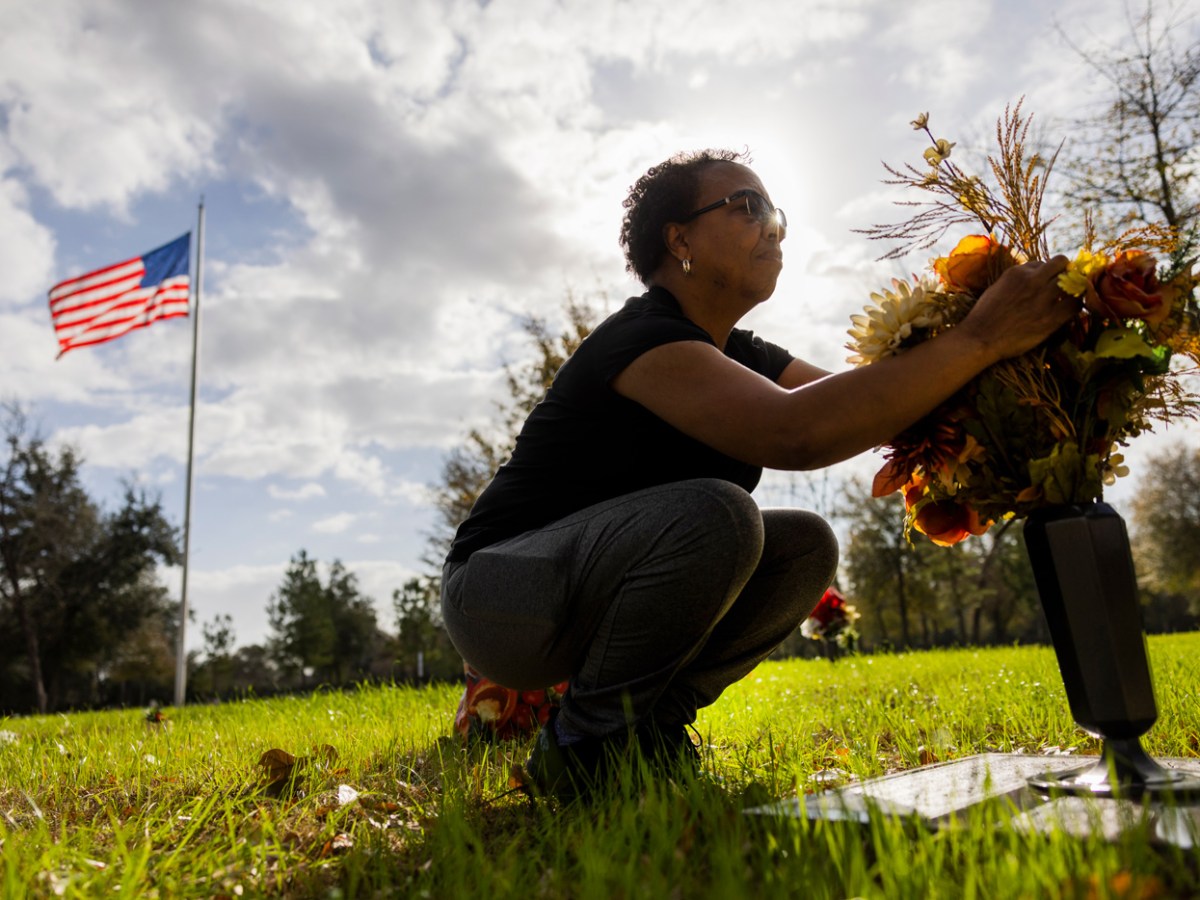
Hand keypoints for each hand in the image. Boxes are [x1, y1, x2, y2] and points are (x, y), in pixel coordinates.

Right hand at [959, 256, 1077, 360]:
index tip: (1045, 282)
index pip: (1042, 263)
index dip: (1045, 272)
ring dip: (1071, 288)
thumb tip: (1031, 277)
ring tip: (1067, 297)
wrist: (980, 339)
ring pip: (1072, 282)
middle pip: (1061, 263)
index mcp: (1017, 272)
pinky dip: (1075, 306)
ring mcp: (1044, 298)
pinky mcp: (1051, 318)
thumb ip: (1016, 280)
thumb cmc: (984, 316)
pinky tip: (1068, 310)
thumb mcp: (997, 288)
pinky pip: (1075, 305)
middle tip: (1062, 283)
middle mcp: (1033, 280)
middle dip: (1063, 271)